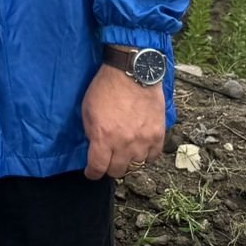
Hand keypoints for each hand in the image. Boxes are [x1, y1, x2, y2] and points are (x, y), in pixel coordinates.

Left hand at [81, 61, 165, 179]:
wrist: (132, 72)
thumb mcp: (87, 108)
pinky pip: (153, 157)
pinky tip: (140, 149)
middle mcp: (124, 143)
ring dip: (128, 162)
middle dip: (109, 168)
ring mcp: (143, 141)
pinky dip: (145, 156)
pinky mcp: (158, 135)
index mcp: (103, 136)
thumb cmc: (105, 87)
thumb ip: (91, 132)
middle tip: (107, 161)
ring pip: (136, 166)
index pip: (98, 168)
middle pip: (117, 171)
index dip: (92, 173)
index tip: (91, 173)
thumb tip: (95, 146)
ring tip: (124, 153)